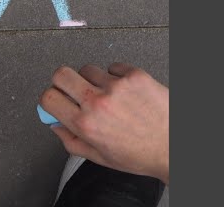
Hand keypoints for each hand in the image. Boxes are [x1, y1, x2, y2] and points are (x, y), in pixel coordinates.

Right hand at [40, 63, 168, 183]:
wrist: (175, 147)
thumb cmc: (143, 154)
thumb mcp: (101, 157)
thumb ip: (72, 142)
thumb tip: (56, 125)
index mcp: (86, 124)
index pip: (48, 98)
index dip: (50, 98)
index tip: (56, 100)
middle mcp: (97, 103)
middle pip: (60, 74)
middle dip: (63, 82)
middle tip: (73, 90)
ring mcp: (116, 86)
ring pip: (87, 69)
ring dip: (93, 80)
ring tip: (107, 94)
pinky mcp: (133, 75)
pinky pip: (113, 66)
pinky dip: (116, 76)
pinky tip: (125, 91)